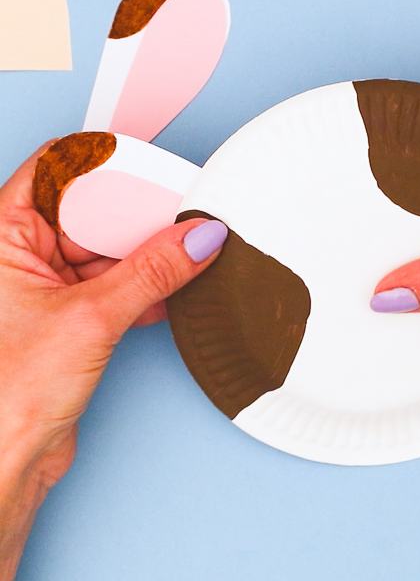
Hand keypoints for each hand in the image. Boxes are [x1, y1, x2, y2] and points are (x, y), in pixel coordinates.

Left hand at [0, 144, 226, 579]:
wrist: (6, 460)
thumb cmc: (8, 395)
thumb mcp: (91, 318)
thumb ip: (152, 272)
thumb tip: (197, 239)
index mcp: (4, 235)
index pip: (59, 170)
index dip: (107, 164)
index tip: (153, 169)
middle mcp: (23, 254)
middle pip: (93, 209)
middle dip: (140, 212)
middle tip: (185, 213)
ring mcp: (51, 284)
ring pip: (111, 247)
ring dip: (151, 252)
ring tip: (190, 249)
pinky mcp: (75, 312)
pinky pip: (120, 281)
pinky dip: (150, 284)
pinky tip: (177, 287)